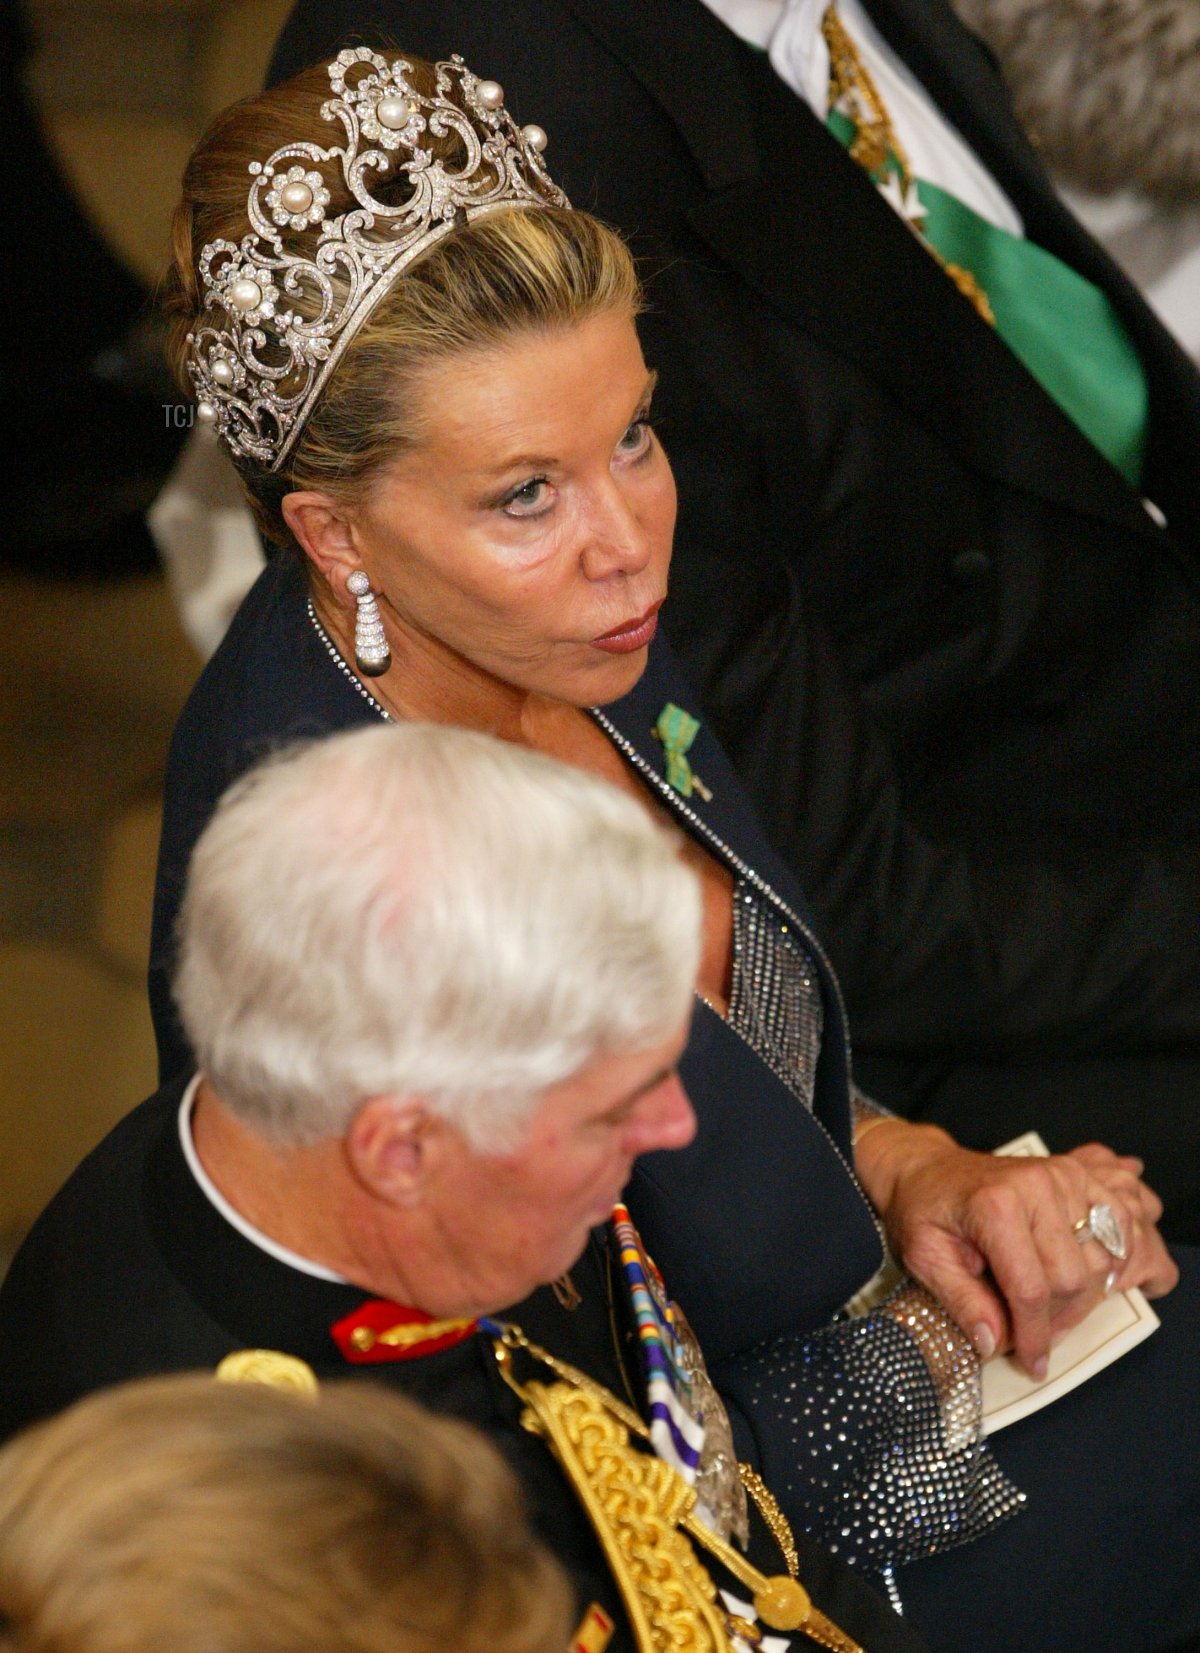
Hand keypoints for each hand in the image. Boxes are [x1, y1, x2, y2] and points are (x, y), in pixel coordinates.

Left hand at [853, 1120, 1177, 1377]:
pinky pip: (1119, 1226)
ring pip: (1101, 1259)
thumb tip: (994, 1344)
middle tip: (1033, 1337)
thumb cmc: (923, 1212)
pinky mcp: (1079, 1175)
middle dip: (1057, 1319)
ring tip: (1049, 1311)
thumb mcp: (924, 1257)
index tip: (1033, 1364)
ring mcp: (1064, 1176)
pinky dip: (1111, 1259)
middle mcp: (1037, 1184)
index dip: (1035, 1336)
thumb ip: (961, 1301)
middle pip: (1074, 1278)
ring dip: (1083, 1295)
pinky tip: (1082, 1279)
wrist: (930, 1169)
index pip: (1032, 1288)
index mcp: (995, 1205)